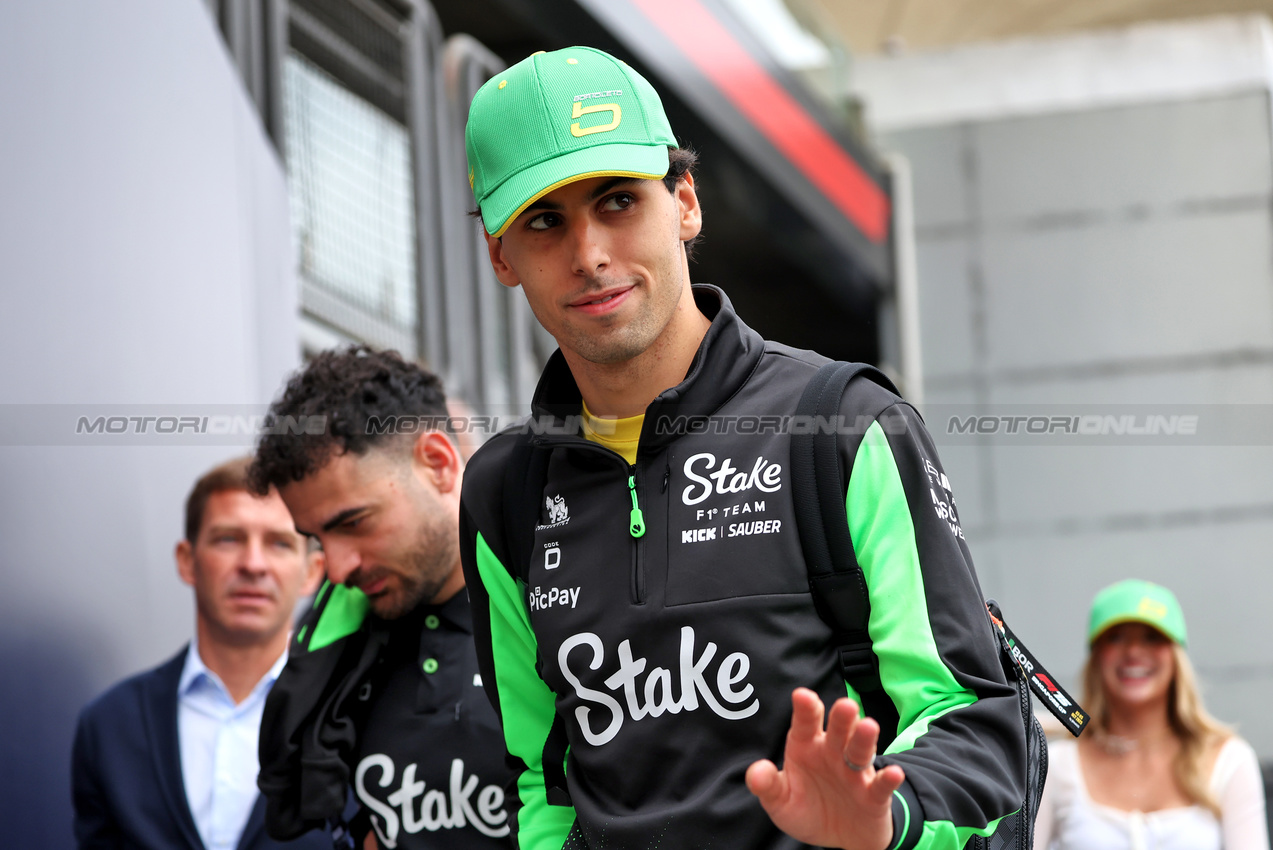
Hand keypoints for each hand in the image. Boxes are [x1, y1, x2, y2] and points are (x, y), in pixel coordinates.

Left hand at [746, 688, 904, 849]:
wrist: (838, 838)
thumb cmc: (807, 807)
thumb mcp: (781, 800)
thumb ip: (768, 785)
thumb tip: (755, 772)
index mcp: (807, 747)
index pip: (805, 724)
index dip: (805, 709)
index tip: (803, 695)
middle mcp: (832, 754)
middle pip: (838, 731)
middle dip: (841, 718)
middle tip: (845, 705)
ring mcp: (855, 773)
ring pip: (860, 751)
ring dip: (865, 739)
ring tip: (868, 726)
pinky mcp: (874, 795)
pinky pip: (880, 786)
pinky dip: (888, 779)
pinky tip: (893, 772)